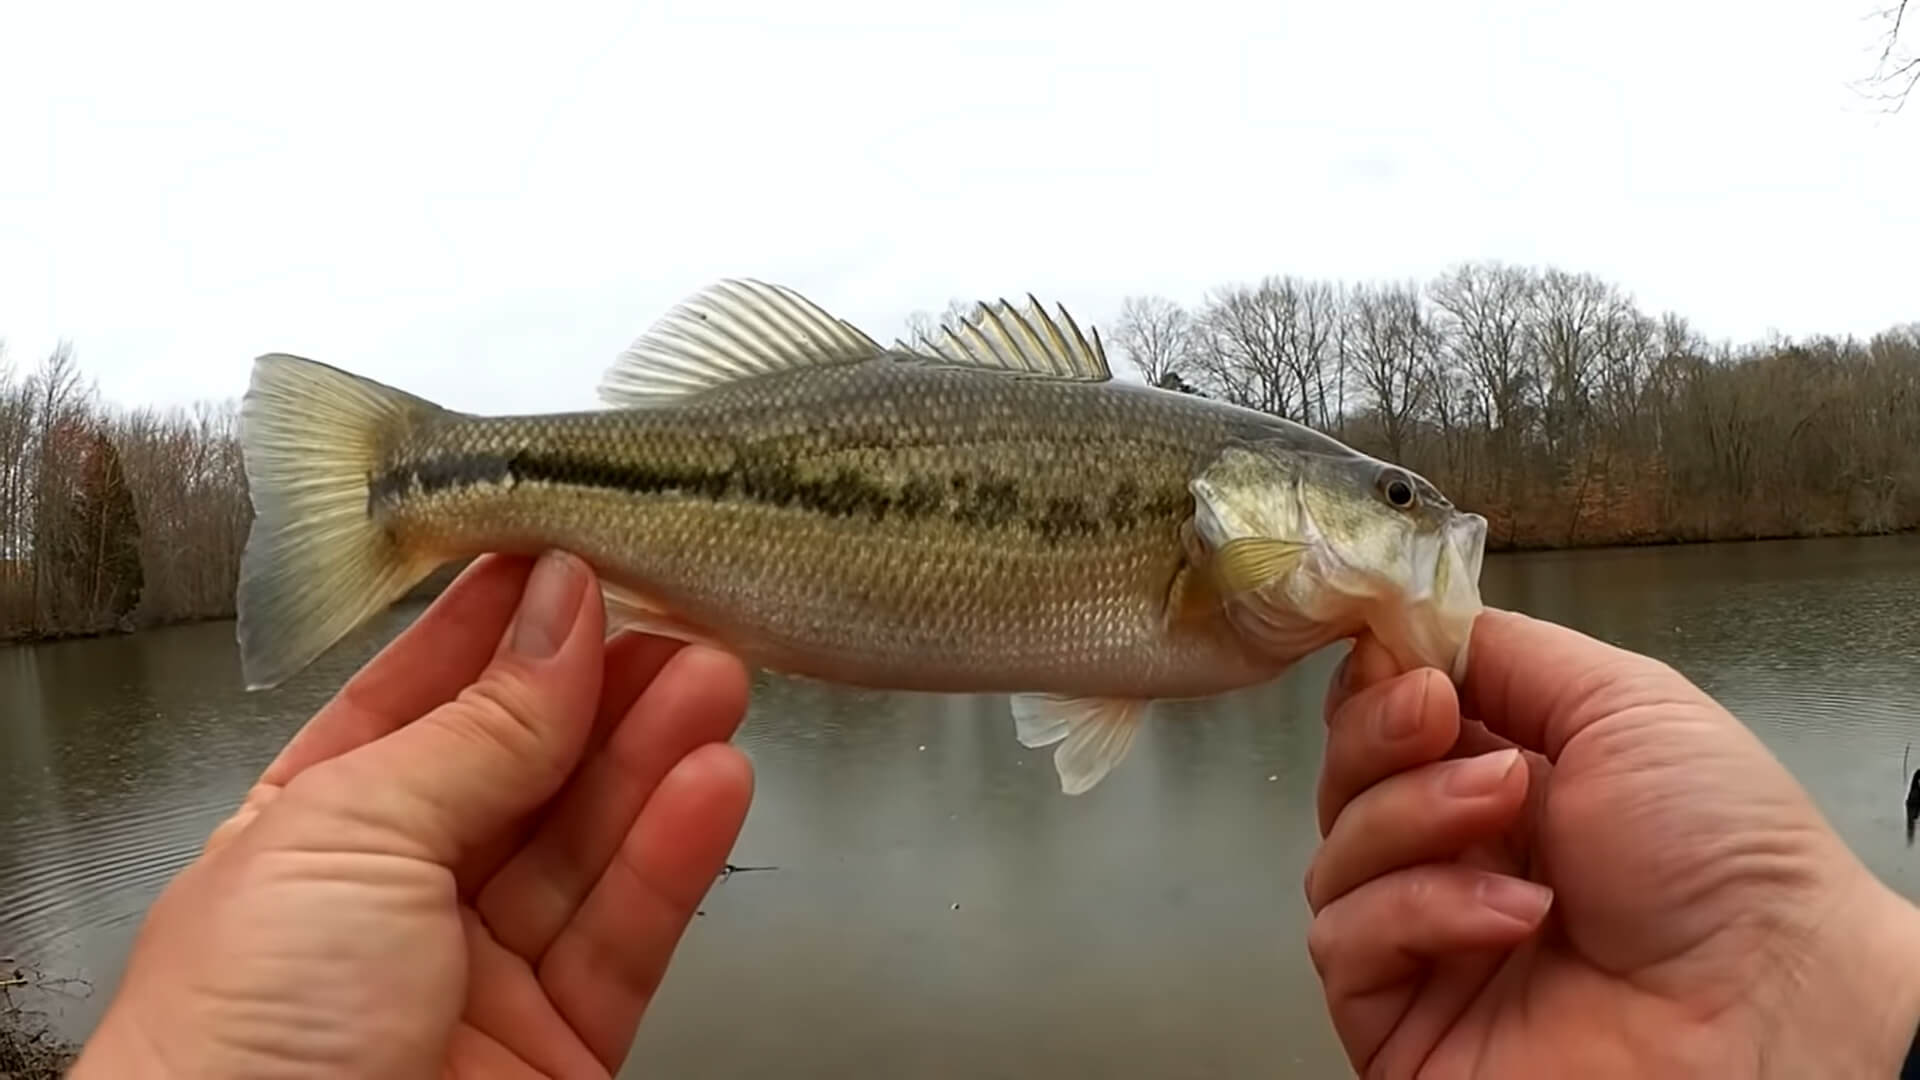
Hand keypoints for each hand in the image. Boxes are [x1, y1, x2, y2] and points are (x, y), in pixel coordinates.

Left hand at [72, 551, 754, 1077]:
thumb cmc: (238, 1037)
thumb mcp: (350, 834)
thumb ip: (476, 731)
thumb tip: (557, 620)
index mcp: (309, 832)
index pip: (418, 704)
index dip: (496, 632)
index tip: (570, 558)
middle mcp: (396, 901)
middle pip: (523, 771)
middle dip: (601, 690)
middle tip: (676, 615)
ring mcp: (481, 977)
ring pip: (587, 847)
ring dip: (656, 758)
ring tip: (718, 679)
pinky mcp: (560, 1047)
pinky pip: (627, 936)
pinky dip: (675, 856)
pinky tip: (712, 784)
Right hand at [1305, 607, 1919, 1077]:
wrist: (1767, 1005)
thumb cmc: (1726, 858)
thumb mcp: (1625, 705)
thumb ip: (1503, 654)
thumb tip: (1402, 629)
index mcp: (1507, 783)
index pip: (1388, 722)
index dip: (1380, 684)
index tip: (1404, 660)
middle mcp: (1459, 859)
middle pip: (1347, 780)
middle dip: (1379, 735)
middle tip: (1438, 722)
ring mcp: (1427, 943)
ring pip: (1336, 854)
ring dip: (1413, 815)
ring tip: (1503, 811)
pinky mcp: (1401, 1020)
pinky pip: (1347, 940)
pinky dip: (1421, 911)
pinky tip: (1511, 913)